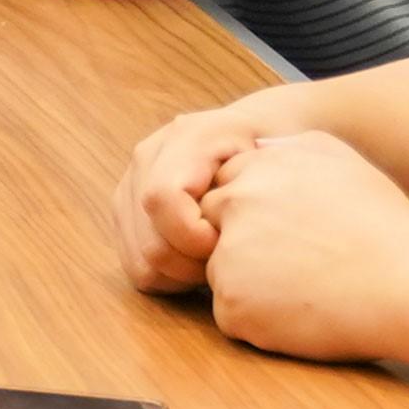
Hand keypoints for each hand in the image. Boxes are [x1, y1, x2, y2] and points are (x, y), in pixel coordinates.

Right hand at [113, 103, 278, 293]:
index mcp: (185, 137)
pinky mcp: (126, 211)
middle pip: (150, 241)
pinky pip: (135, 266)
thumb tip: (231, 226)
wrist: (259, 132)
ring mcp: (131, 184)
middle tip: (228, 258)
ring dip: (182, 274)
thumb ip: (256, 183)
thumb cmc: (276, 150)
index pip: (162, 199)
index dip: (193, 235)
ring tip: (215, 259)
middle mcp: (147, 157)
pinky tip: (197, 261)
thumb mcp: (282, 155)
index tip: (227, 241)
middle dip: (193, 265)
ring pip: (139, 260)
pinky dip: (169, 276)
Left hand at [196, 131, 408, 363]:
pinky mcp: (232, 304)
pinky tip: (302, 312)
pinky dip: (259, 320)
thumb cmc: (384, 225)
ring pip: (221, 273)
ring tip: (308, 287)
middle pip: (213, 229)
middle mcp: (235, 206)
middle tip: (296, 264)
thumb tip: (256, 147)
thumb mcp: (343, 161)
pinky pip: (232, 313)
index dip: (256, 216)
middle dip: (243, 247)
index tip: (290, 234)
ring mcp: (228, 257)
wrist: (407, 285)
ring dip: (250, 284)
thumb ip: (289, 148)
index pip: (226, 188)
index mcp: (258, 169)